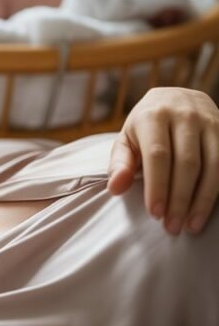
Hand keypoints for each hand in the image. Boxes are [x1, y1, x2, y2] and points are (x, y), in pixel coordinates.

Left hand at [107, 87, 218, 234]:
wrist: (178, 98)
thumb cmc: (146, 127)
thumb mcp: (127, 139)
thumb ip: (120, 163)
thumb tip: (115, 188)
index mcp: (154, 115)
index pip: (158, 155)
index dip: (158, 186)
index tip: (155, 214)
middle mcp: (185, 114)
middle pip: (187, 163)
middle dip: (180, 199)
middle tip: (172, 227)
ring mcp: (211, 120)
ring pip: (213, 165)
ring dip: (203, 200)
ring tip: (192, 226)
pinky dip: (218, 190)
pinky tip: (209, 210)